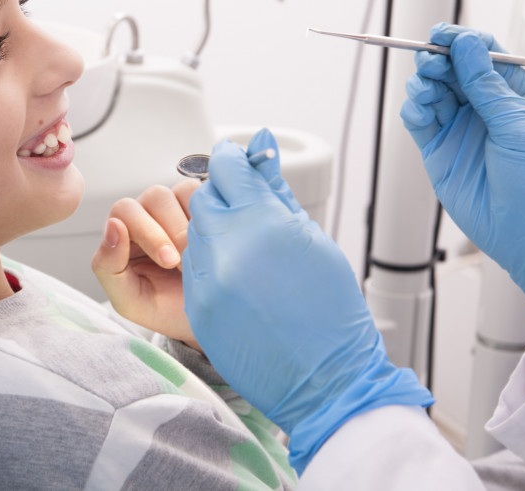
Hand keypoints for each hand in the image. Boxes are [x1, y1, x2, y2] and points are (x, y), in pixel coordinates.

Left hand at [92, 180, 200, 349]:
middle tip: (185, 263)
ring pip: (182, 190)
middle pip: (155, 196)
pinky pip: (207, 193)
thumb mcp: (130, 300)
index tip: (169, 261)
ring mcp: (180, 205)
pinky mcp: (208, 205)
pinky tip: (215, 242)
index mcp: (125, 232)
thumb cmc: (165, 309)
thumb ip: (108, 266)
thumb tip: (113, 226)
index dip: (147, 232)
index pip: (125, 210)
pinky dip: (212, 216)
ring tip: (201, 255)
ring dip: (193, 224)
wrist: (206, 319)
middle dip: (172, 231)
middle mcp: (150, 212)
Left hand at [182, 129, 430, 472]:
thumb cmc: (329, 309)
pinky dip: (211, 262)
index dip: (235, 160)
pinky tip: (240, 277)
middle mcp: (227, 246)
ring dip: (216, 231)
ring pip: (196, 231)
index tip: (238, 161)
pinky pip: (195, 265)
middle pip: (204, 197)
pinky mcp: (198, 303)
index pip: (228, 168)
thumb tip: (261, 147)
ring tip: (250, 253)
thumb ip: (277, 191)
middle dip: (223, 198)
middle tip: (248, 212)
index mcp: (262, 222)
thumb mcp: (311, 239)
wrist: (322, 376)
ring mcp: (208, 276)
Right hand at [400, 23, 524, 337]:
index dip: (462, 41)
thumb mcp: (518, 123)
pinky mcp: (438, 150)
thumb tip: (467, 43)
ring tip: (426, 90)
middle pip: (452, 69)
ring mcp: (460, 129)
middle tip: (430, 61)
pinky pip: (418, 121)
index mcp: (515, 94)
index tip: (442, 34)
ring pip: (432, 92)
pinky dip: (413, 110)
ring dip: (423, 84)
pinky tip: (419, 109)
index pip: (484, 55)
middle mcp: (485, 108)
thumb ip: (486, 84)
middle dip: (437, 60)